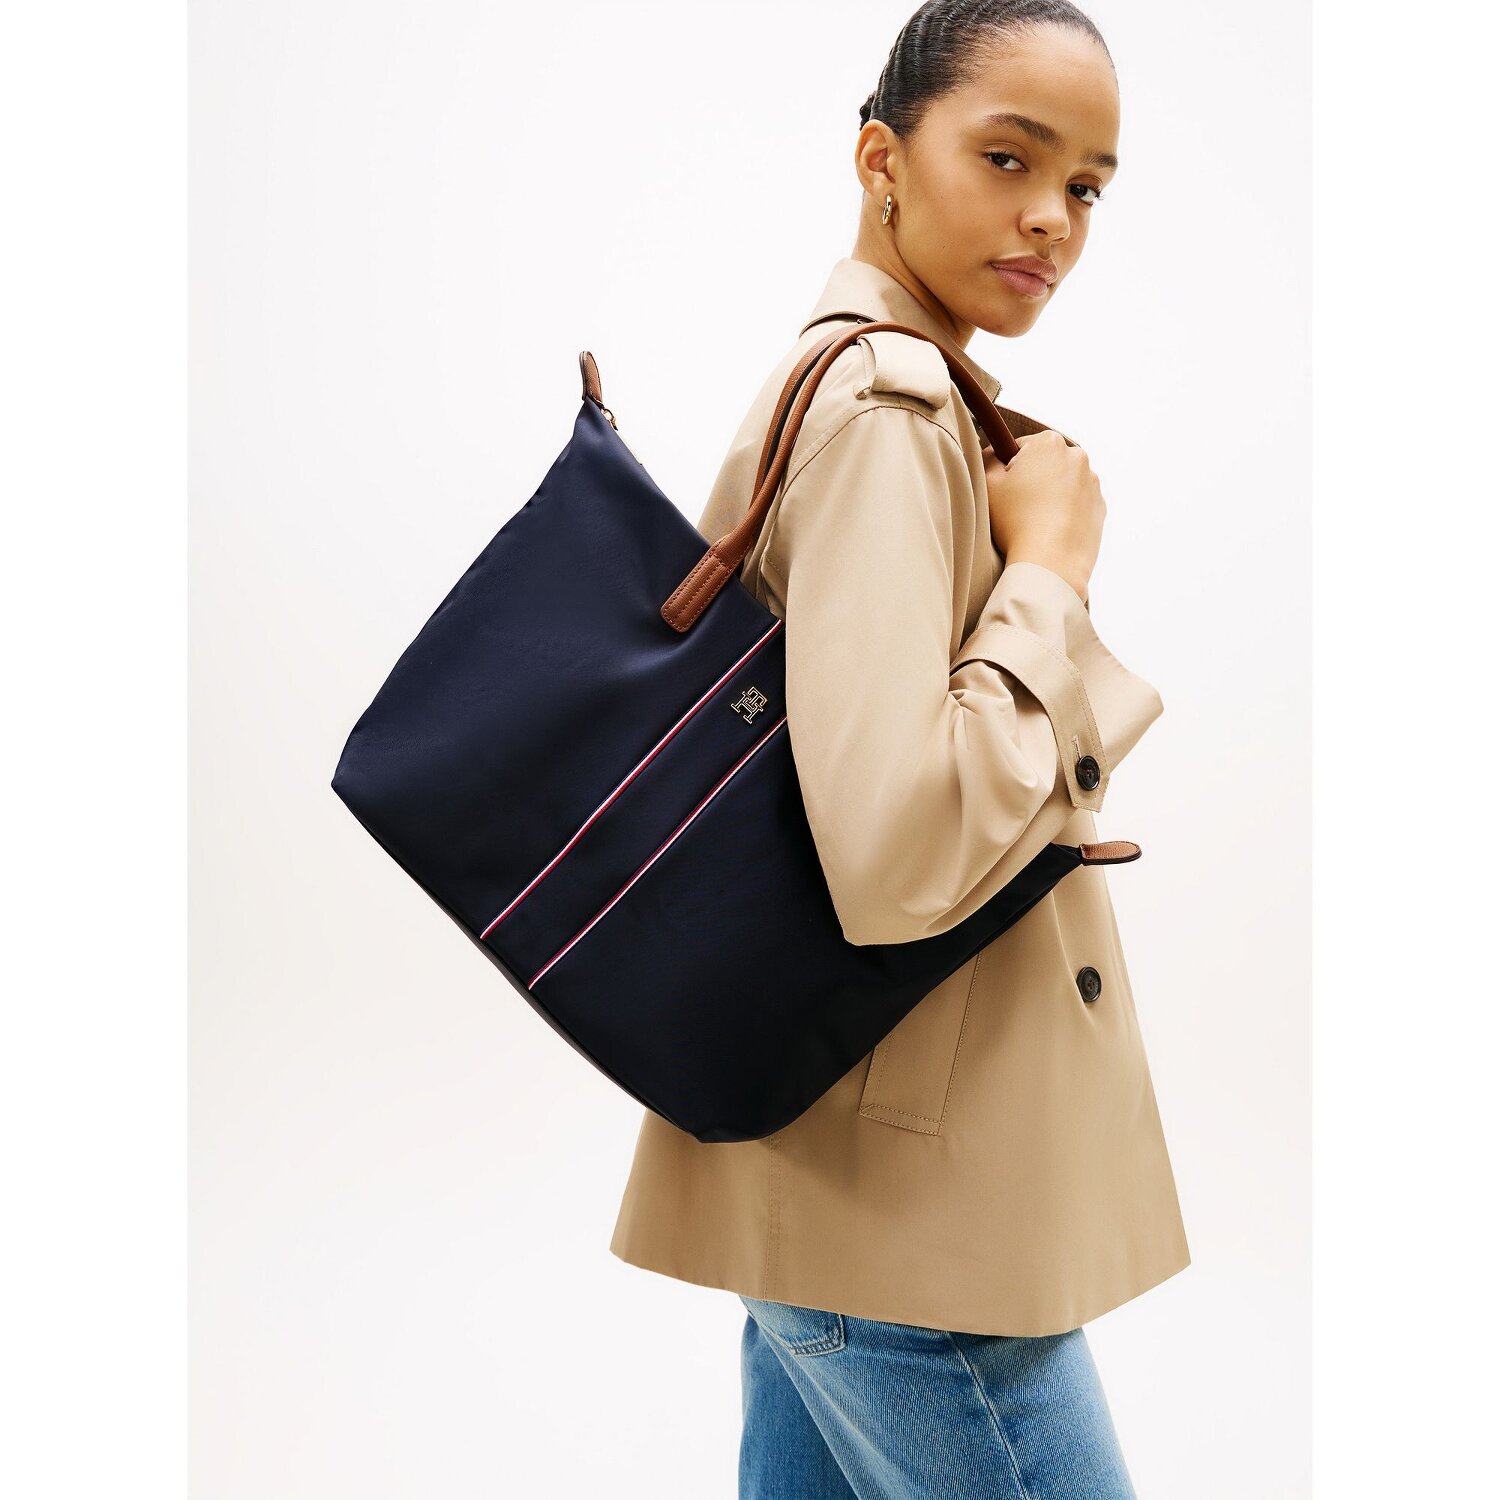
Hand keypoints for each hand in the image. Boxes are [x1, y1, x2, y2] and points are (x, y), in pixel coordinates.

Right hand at [982, 430, 1103, 602]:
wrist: (1051, 562)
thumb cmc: (1016, 521)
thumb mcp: (988, 483)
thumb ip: (988, 459)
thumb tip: (994, 454)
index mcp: (1049, 443)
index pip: (1021, 446)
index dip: (1008, 468)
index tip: (1005, 489)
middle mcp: (1077, 456)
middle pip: (1045, 463)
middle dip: (1033, 479)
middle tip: (1017, 507)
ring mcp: (1092, 483)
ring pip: (1063, 483)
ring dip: (1050, 496)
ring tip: (1035, 522)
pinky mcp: (1100, 507)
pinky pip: (1077, 504)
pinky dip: (1065, 513)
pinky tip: (1051, 531)